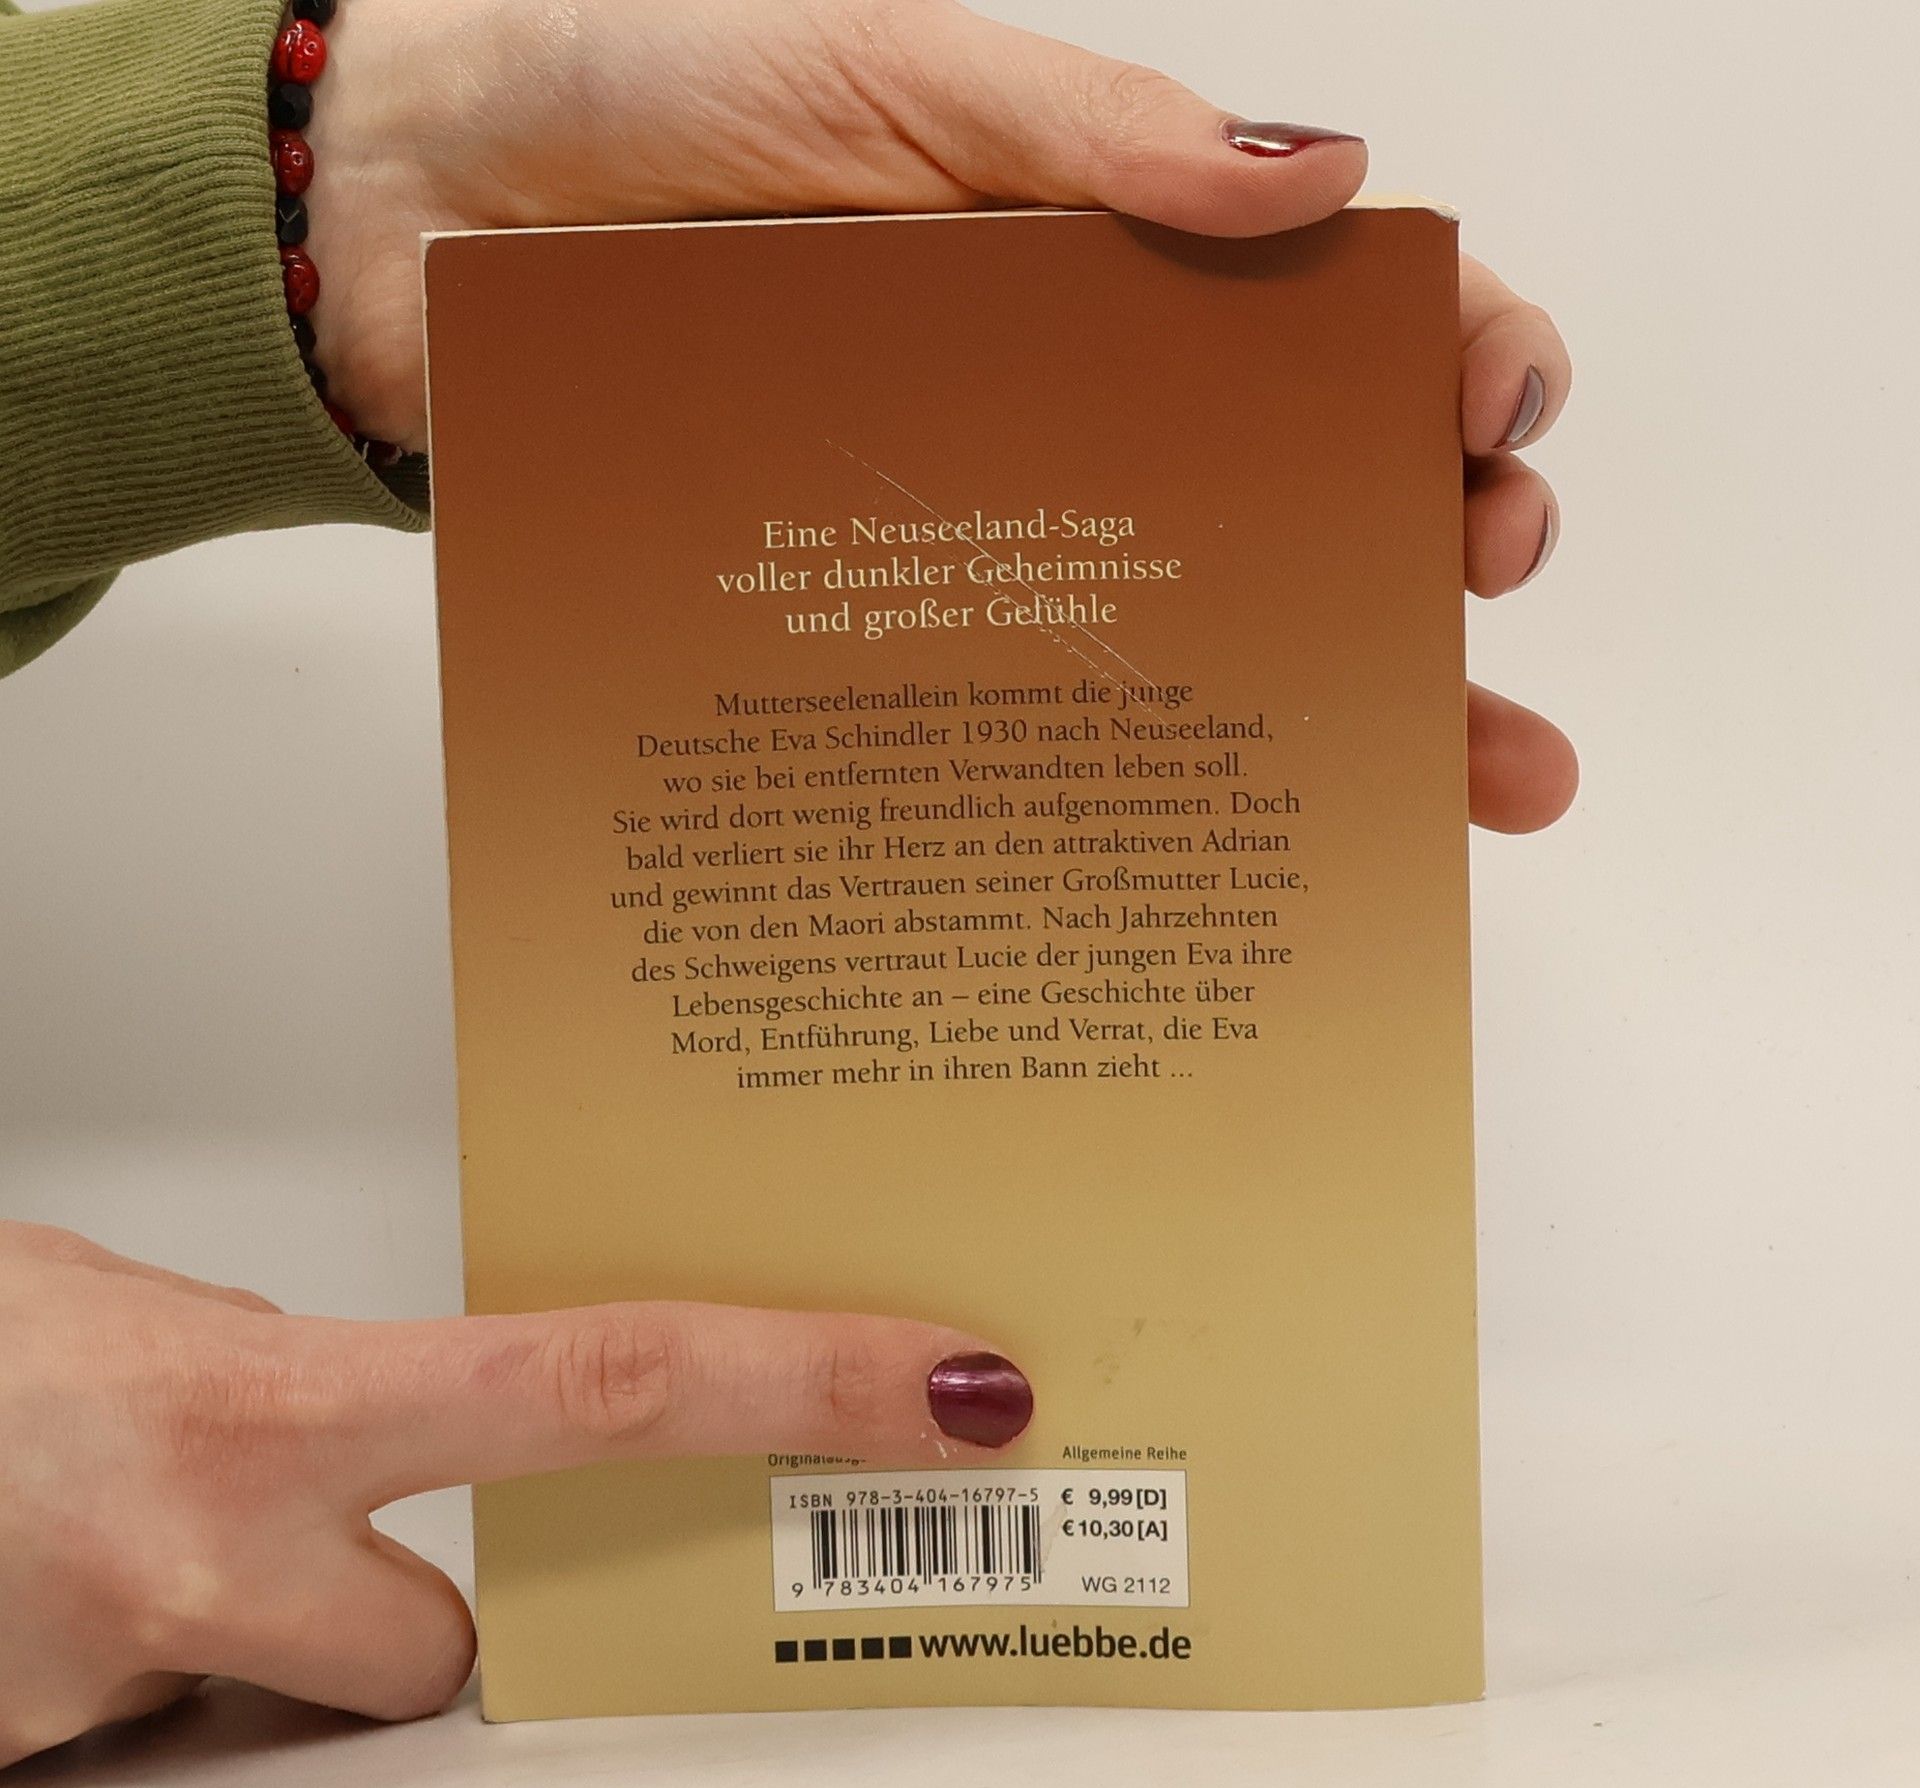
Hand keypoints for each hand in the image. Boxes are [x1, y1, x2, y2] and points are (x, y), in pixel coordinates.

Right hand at [0, 1219, 1030, 1768]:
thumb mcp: (124, 1315)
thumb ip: (276, 1374)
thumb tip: (377, 1430)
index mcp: (254, 1401)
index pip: (608, 1384)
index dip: (799, 1384)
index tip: (948, 1390)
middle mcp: (199, 1557)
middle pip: (442, 1653)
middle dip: (411, 1621)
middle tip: (322, 1545)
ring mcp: (111, 1684)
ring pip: (282, 1707)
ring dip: (236, 1652)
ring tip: (94, 1554)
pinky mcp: (49, 1773)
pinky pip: (157, 1744)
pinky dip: (126, 1686)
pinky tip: (37, 1597)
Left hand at [306, 0, 1574, 831]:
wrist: (431, 219)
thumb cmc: (650, 96)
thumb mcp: (886, 70)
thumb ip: (1088, 136)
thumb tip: (1320, 187)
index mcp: (1108, 263)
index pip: (1332, 318)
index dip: (1450, 359)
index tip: (1495, 419)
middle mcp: (1073, 414)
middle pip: (1303, 503)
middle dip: (1432, 560)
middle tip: (1481, 598)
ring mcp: (984, 537)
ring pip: (1190, 641)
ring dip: (1333, 717)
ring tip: (1454, 790)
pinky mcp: (882, 631)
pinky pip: (1027, 720)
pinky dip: (1118, 793)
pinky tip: (1200, 854)